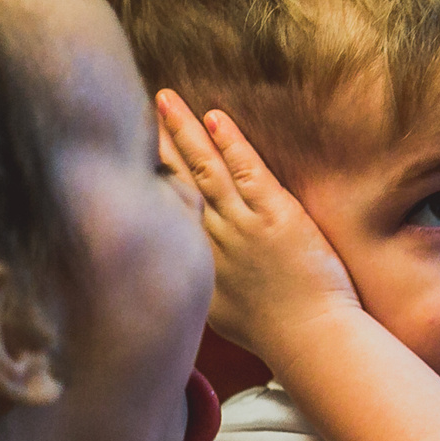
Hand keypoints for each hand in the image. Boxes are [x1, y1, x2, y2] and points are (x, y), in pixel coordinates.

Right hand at [154, 89, 361, 366]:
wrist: (311, 341)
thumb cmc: (276, 334)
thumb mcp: (222, 313)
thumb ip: (204, 284)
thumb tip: (188, 272)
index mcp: (196, 262)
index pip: (165, 210)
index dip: (146, 178)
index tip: (127, 153)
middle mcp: (210, 241)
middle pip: (174, 181)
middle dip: (154, 143)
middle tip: (131, 110)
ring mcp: (241, 226)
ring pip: (204, 169)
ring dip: (183, 131)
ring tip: (164, 99)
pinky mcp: (274, 216)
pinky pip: (246, 170)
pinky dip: (229, 142)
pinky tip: (212, 118)